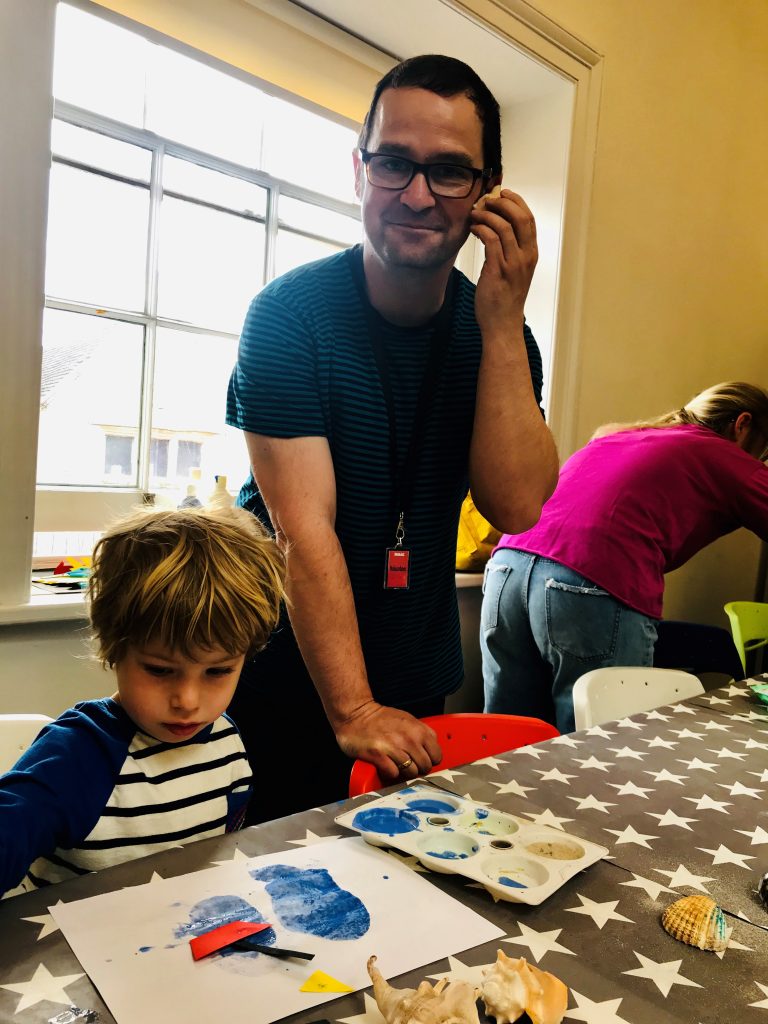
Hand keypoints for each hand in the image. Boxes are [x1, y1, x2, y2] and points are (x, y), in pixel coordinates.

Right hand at [334, 701, 441, 781]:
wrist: (355, 714)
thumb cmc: (381, 719)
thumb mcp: (407, 720)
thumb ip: (422, 734)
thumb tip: (431, 753)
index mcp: (418, 729)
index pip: (437, 755)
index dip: (430, 760)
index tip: (422, 760)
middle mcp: (408, 738)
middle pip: (426, 766)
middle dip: (418, 768)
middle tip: (409, 764)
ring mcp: (393, 747)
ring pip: (411, 772)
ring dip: (404, 772)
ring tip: (396, 764)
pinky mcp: (378, 755)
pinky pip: (393, 773)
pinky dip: (390, 772)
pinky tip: (386, 764)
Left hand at [469, 189, 536, 336]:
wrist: (503, 324)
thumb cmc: (504, 298)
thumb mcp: (513, 271)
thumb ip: (510, 250)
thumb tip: (497, 228)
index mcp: (531, 253)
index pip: (529, 218)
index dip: (516, 201)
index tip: (502, 193)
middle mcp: (526, 256)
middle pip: (520, 217)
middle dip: (503, 202)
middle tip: (486, 199)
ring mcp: (513, 264)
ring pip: (504, 226)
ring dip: (487, 214)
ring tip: (475, 213)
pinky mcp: (498, 271)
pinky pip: (491, 240)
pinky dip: (481, 229)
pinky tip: (473, 228)